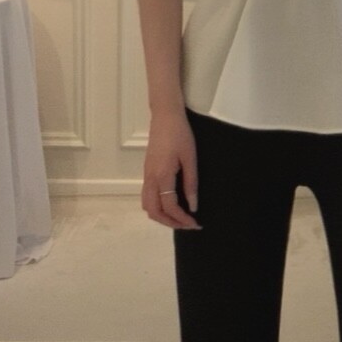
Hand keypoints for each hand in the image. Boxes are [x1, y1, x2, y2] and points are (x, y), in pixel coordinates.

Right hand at [141, 110, 202, 229]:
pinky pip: (147, 196)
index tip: (195, 223)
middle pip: (154, 211)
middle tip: (188, 225)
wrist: (165, 116)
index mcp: (162, 176)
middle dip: (170, 222)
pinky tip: (171, 204)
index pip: (170, 206)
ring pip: (147, 205)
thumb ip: (191, 183)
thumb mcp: (190, 158)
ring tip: (179, 217)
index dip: (183, 218)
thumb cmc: (180, 134)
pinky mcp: (147, 171)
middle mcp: (150, 178)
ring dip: (161, 216)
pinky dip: (157, 206)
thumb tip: (193, 205)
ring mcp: (146, 175)